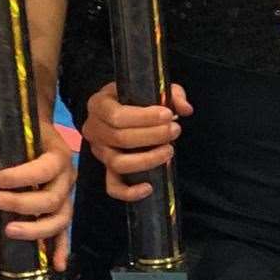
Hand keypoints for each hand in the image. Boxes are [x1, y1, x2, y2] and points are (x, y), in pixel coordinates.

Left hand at [0, 120, 76, 271]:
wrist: (37, 133)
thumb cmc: (17, 137)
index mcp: (57, 154)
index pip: (43, 170)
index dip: (20, 177)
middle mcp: (68, 176)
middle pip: (51, 199)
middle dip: (19, 203)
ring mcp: (67, 195)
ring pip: (60, 219)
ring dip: (35, 229)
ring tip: (10, 230)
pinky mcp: (63, 210)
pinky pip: (65, 231)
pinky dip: (62, 248)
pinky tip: (57, 264)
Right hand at [81, 81, 193, 202]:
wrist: (120, 110)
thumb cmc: (135, 98)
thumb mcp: (152, 87)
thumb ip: (172, 94)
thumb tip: (185, 109)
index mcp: (98, 104)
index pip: (117, 115)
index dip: (144, 118)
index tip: (168, 115)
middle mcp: (93, 129)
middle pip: (120, 138)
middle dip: (152, 136)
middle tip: (175, 130)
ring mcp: (99, 152)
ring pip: (118, 163)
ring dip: (147, 159)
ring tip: (169, 150)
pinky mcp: (106, 170)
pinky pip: (113, 187)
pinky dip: (130, 192)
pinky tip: (149, 187)